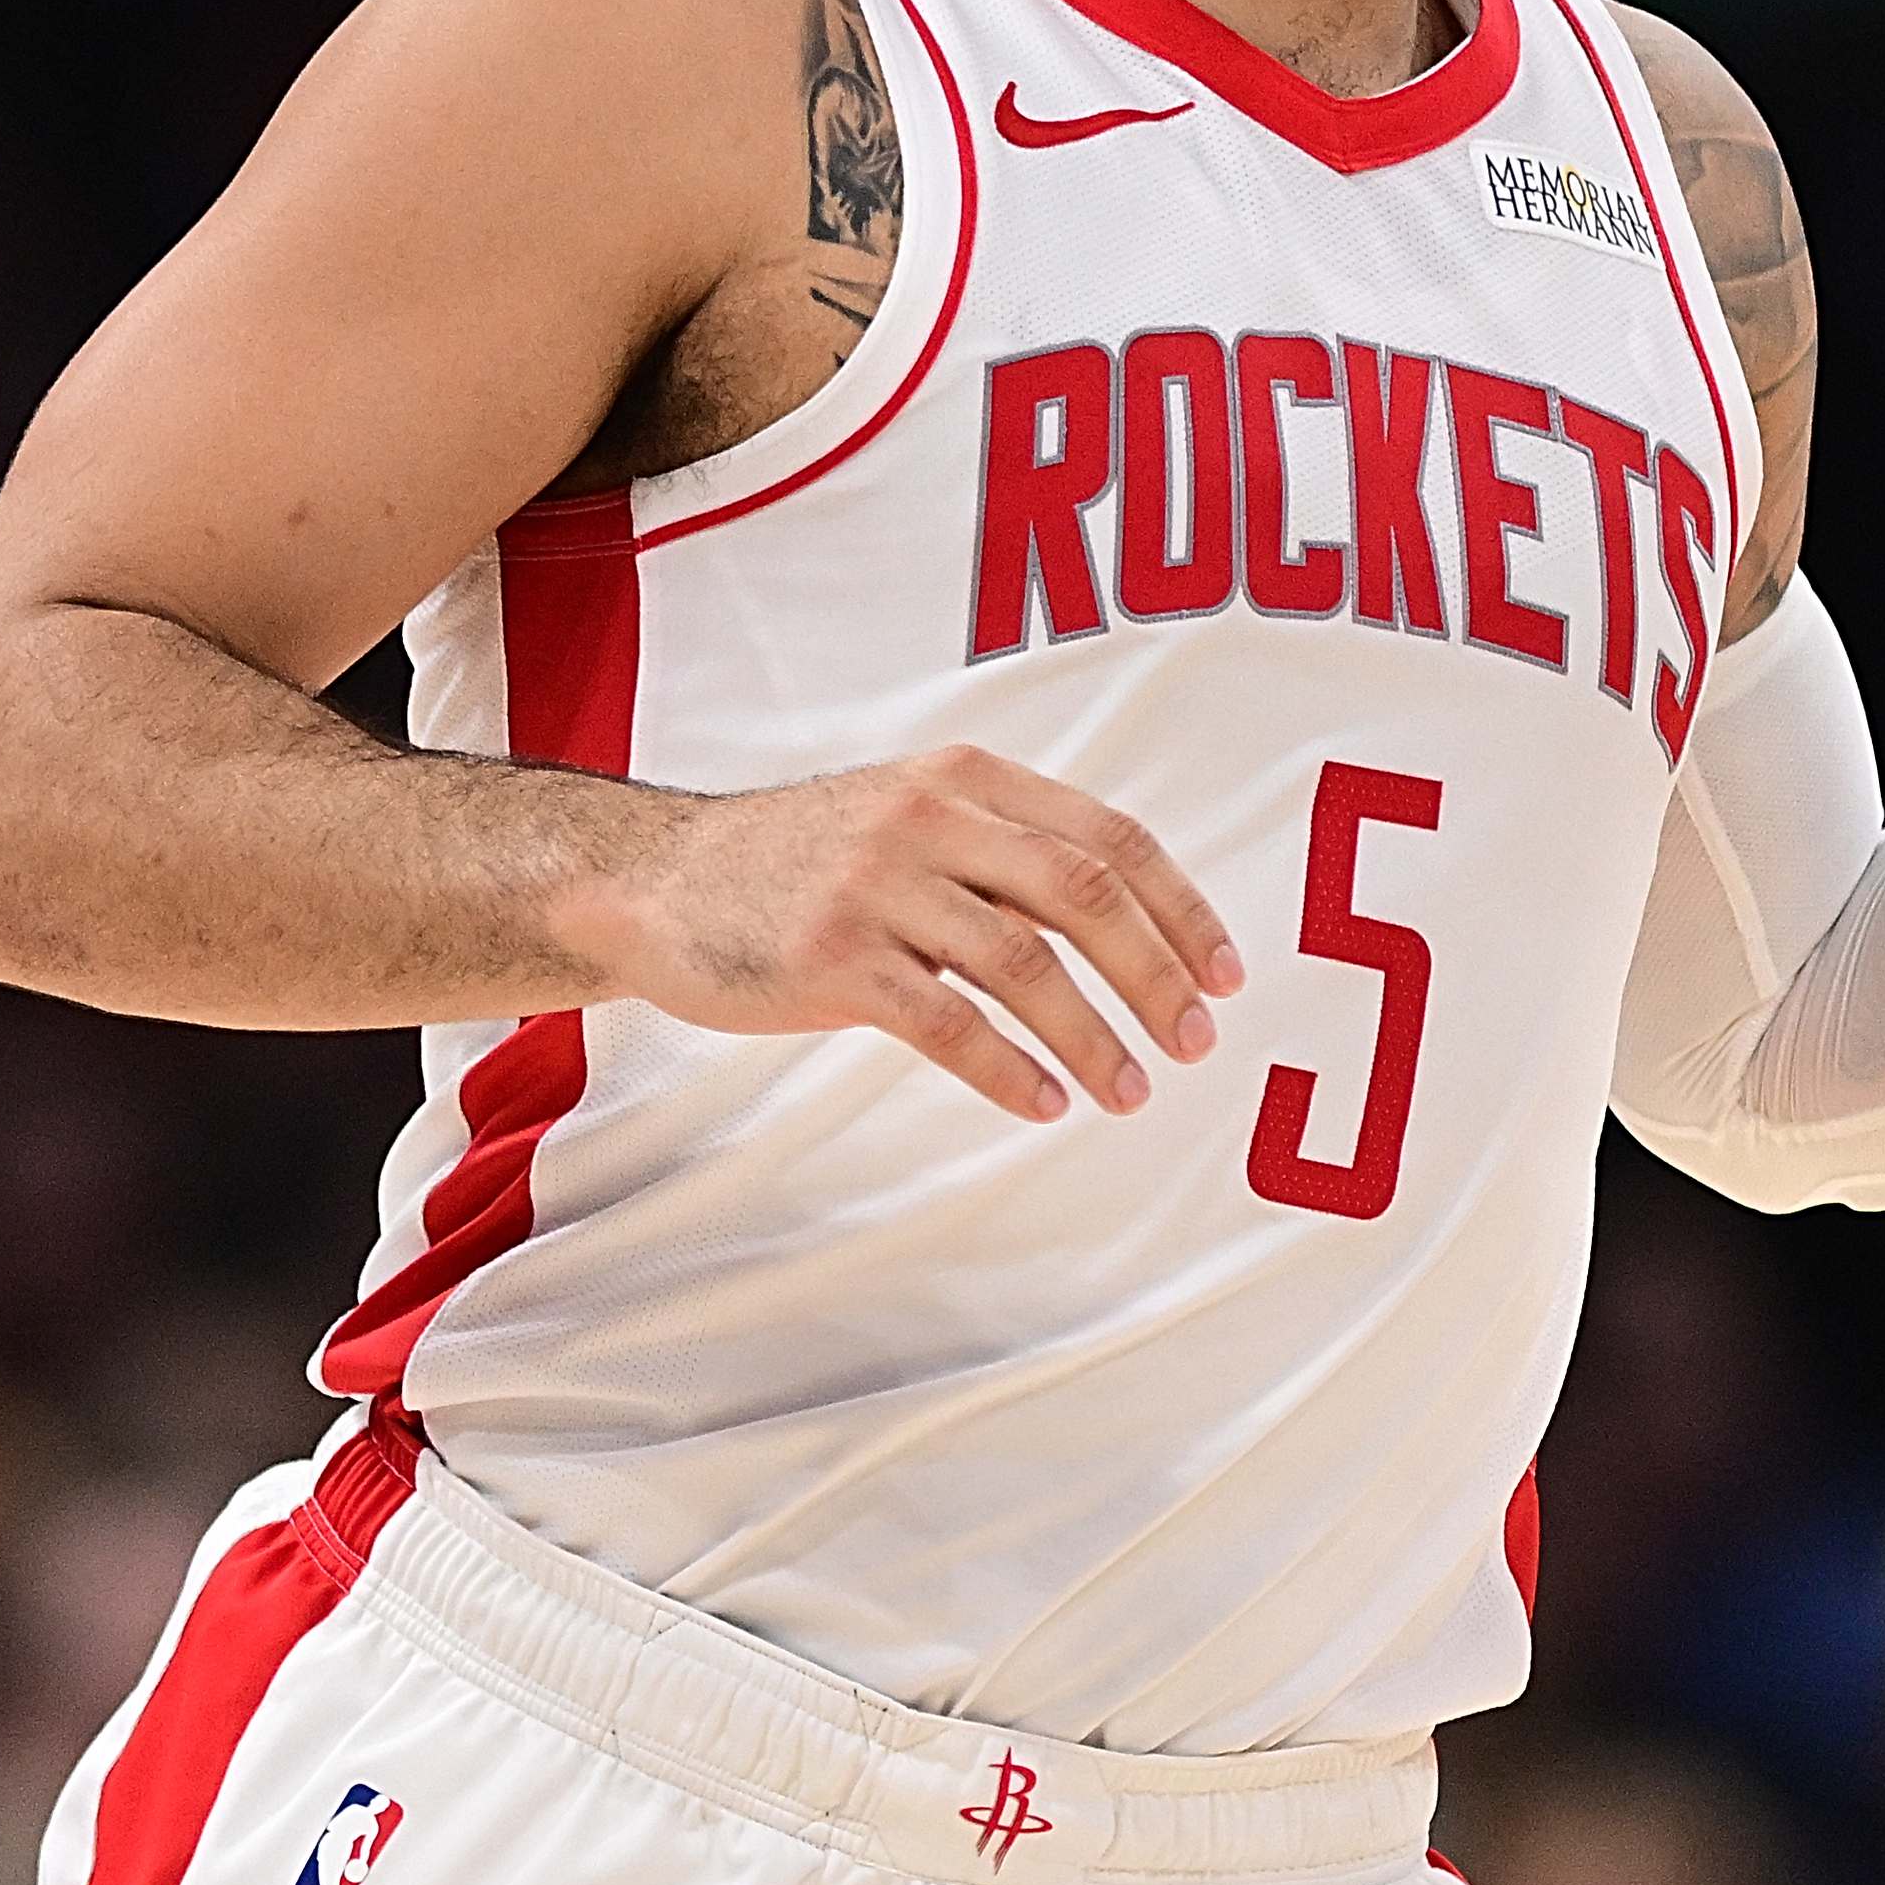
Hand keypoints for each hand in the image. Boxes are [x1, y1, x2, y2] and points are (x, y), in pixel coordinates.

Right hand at [558, 744, 1242, 1124]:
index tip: (1227, 975)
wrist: (657, 879)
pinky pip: (945, 1020)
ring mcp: (877, 885)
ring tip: (1128, 1093)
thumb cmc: (802, 863)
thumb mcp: (908, 818)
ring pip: (1023, 963)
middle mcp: (929, 818)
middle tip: (1194, 1042)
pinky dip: (1006, 1069)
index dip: (1181, 908)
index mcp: (965, 779)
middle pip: (1082, 892)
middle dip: (1156, 973)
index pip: (1109, 836)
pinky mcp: (830, 956)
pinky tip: (1043, 1104)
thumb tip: (1128, 928)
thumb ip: (1004, 853)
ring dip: (1091, 1036)